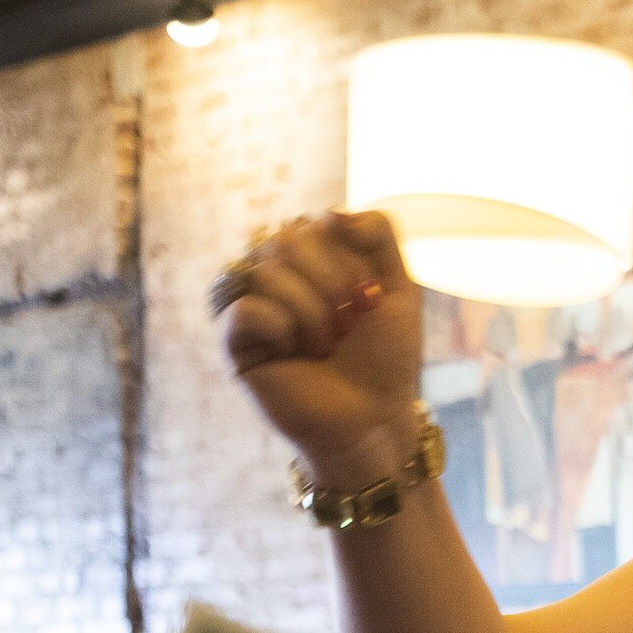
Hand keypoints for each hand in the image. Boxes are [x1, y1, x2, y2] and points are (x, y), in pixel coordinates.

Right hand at [220, 210, 425, 489]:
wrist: (375, 418)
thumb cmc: (385, 359)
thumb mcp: (399, 288)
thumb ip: (378, 233)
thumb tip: (328, 214)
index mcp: (309, 257)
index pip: (316, 224)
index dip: (350, 263)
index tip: (368, 302)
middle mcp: (273, 273)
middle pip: (286, 238)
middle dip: (331, 285)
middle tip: (346, 328)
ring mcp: (250, 304)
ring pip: (265, 268)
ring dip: (311, 312)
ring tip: (322, 346)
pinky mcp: (234, 341)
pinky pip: (244, 307)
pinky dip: (280, 327)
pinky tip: (292, 351)